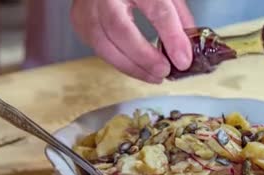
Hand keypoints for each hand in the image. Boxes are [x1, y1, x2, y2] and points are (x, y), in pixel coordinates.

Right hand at [70, 0, 194, 83]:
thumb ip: (177, 17)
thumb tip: (184, 52)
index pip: (156, 7)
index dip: (171, 36)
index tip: (183, 60)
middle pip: (119, 28)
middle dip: (144, 57)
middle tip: (164, 72)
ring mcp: (86, 4)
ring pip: (102, 43)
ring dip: (130, 66)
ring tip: (154, 77)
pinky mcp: (78, 19)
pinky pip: (96, 47)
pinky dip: (118, 61)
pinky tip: (134, 67)